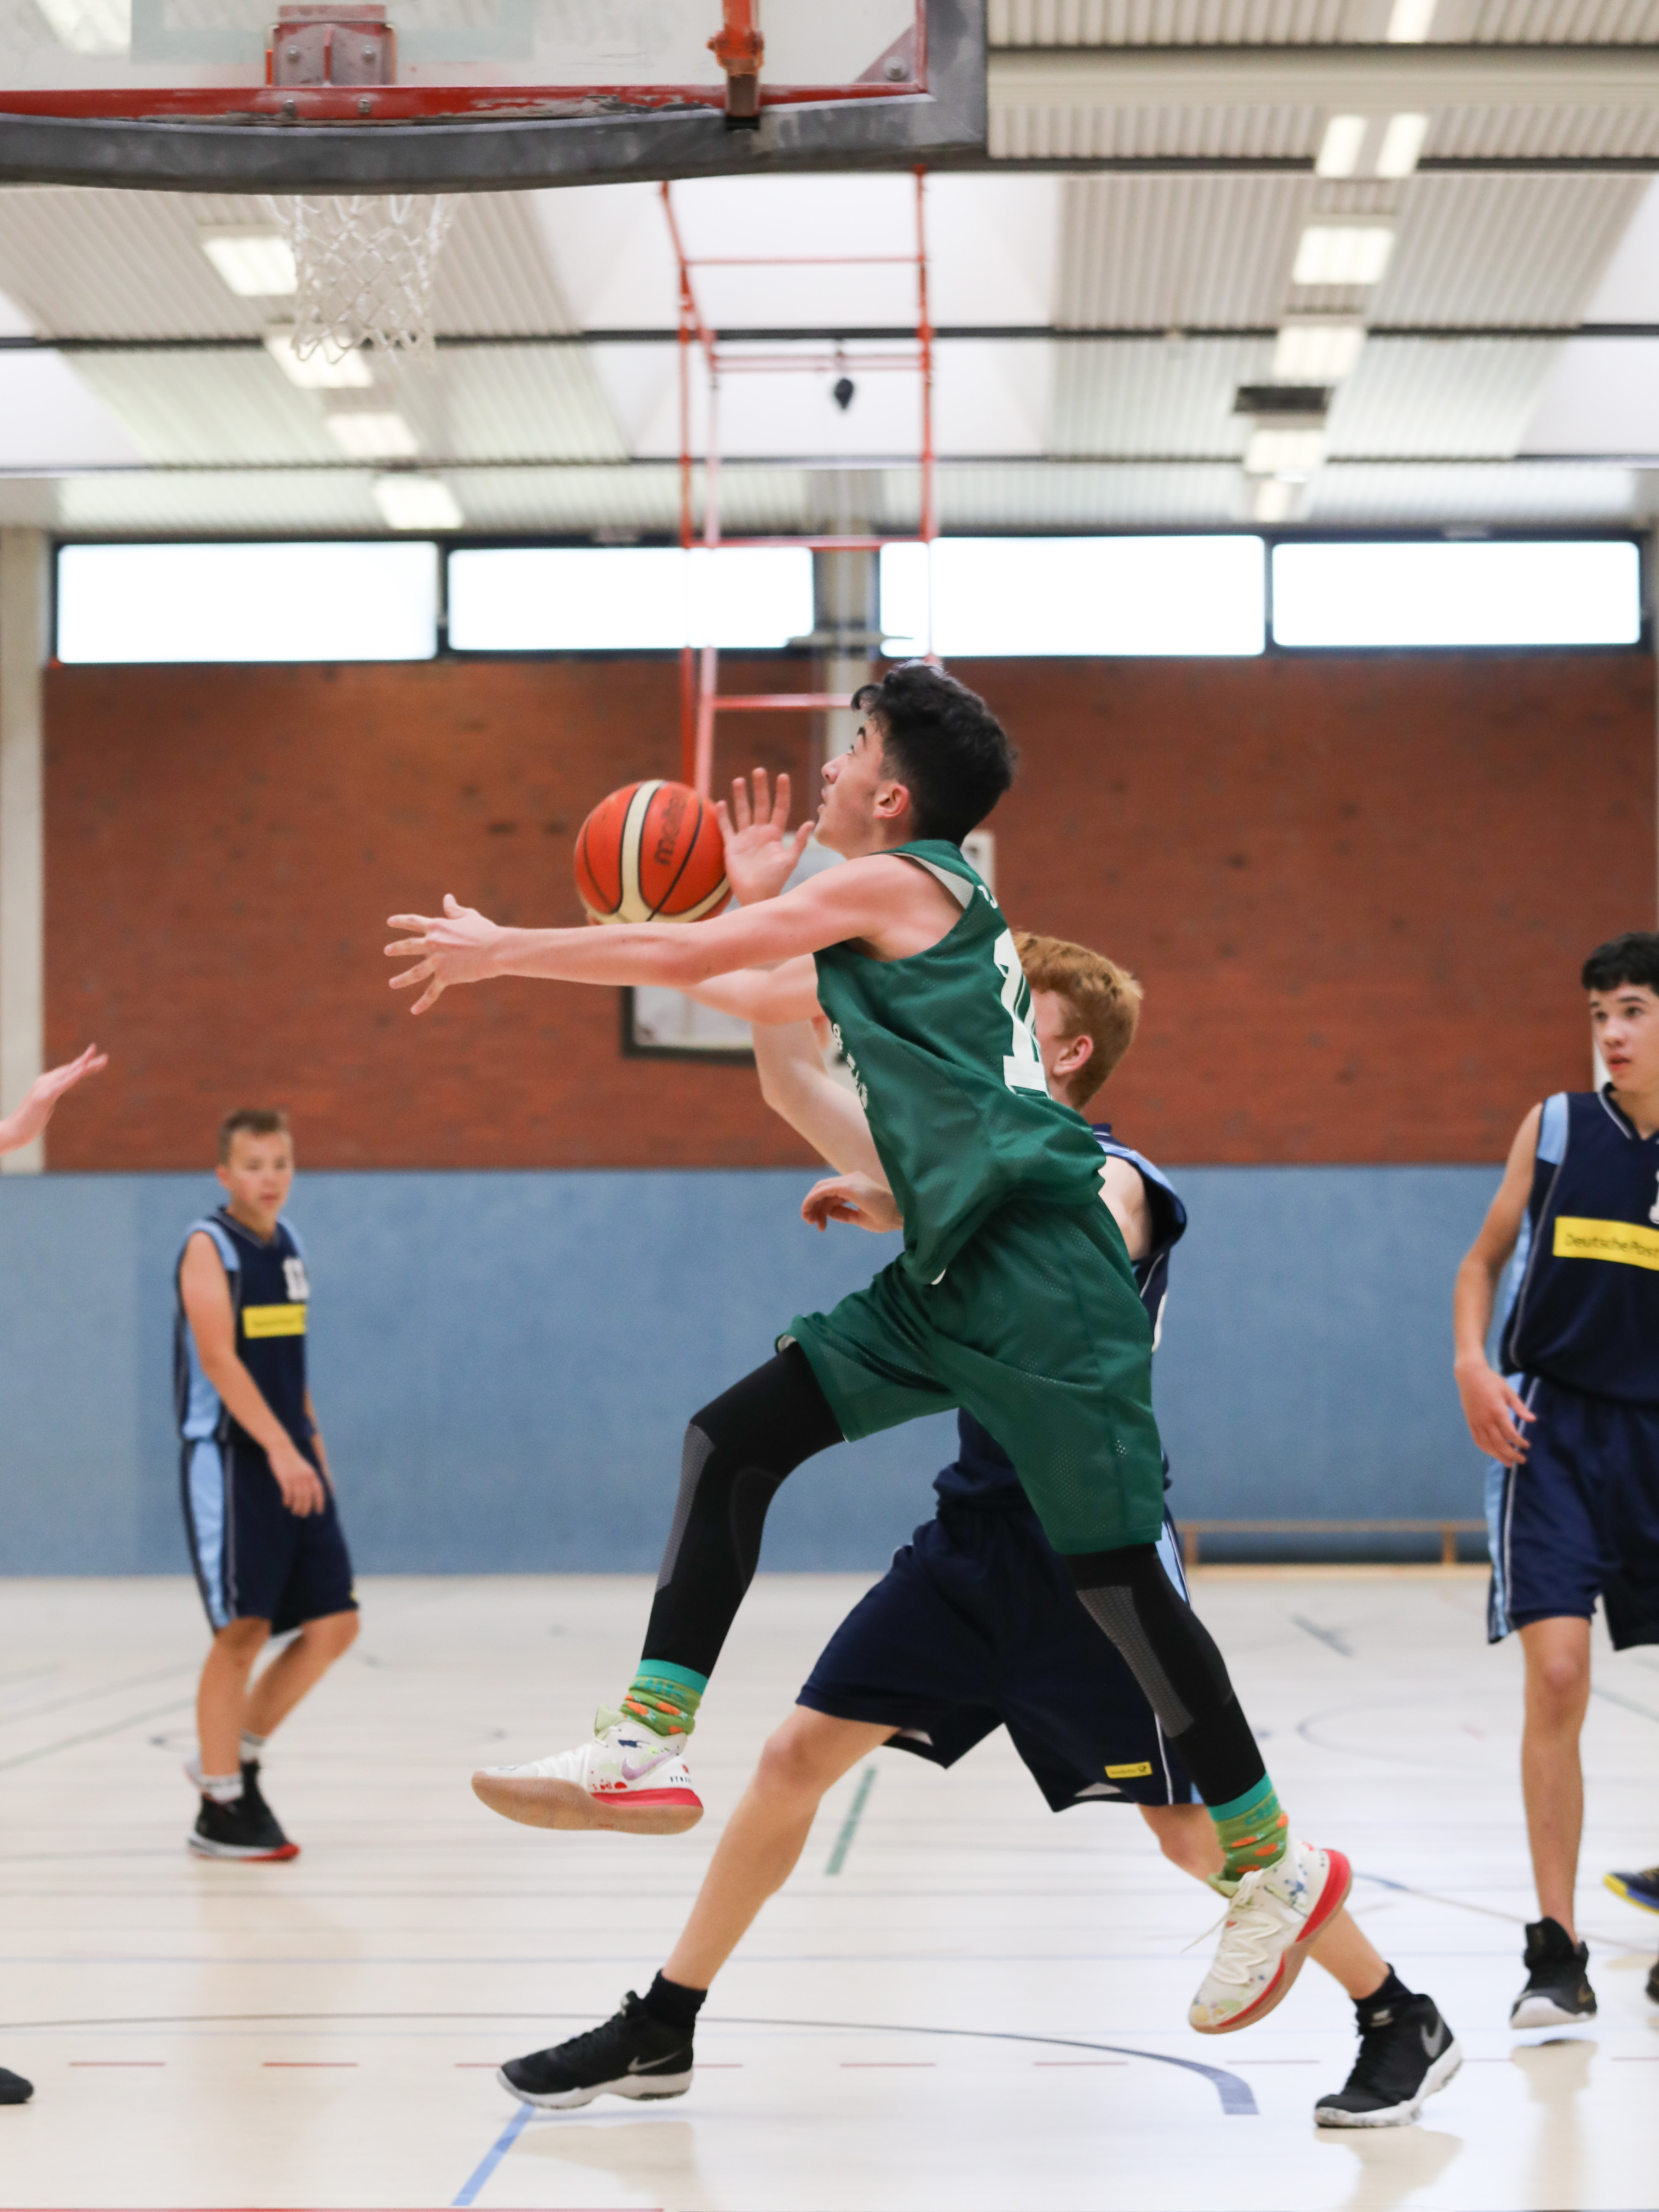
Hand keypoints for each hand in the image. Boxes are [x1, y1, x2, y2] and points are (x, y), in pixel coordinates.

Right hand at [0, 1044, 107, 1153]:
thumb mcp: (45, 1106)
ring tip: (100, 1062)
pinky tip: (81, 1072)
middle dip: (89, 1063)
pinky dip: (72, 1077)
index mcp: (47, 1083)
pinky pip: (61, 1086)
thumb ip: (51, 1096)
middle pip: (71, 1069)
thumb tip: (56, 1092)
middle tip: (106, 1058)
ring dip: (85, 1067)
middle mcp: (45, 1081)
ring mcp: (43, 1088)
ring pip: (68, 1074)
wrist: (14, 1131)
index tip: (100, 1059)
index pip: (69, 1071)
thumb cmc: (29, 1121)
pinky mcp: (43, 1098)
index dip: (84, 1064)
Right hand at [270, 1437, 326, 1516]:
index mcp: (312, 1473)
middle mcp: (305, 1476)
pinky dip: (288, 1501)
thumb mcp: (304, 1466)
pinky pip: (288, 1494)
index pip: (319, 1491)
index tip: (319, 1512)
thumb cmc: (292, 1458)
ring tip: (294, 1512)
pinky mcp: (285, 1478)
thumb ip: (309, 1477)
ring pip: (298, 1497)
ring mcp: (295, 1477)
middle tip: (303, 1515)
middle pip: (308, 1497)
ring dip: (297, 1507)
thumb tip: (311, 1489)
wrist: (281, 1447)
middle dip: (306, 1508)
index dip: (320, 1502)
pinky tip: (286, 1504)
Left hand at [385, 895, 503, 1014]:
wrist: (496, 949)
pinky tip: (414, 1011)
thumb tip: (446, 898)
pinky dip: (423, 1002)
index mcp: (438, 927)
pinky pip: (431, 992)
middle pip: (409, 946)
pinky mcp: (445, 976)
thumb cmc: (486, 932)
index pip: (414, 922)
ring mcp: (437, 961)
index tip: (390, 922)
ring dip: (402, 979)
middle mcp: (433, 943)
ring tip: (392, 984)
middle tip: (387, 951)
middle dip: (397, 948)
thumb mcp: (469, 916)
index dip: (401, 921)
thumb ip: (455, 909)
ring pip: (415, 972)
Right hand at [715, 769, 813, 906]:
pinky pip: (726, 828)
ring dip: (740, 797)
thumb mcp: (789, 861)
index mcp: (775, 834)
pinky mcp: (731, 846)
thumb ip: (799, 842)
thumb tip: (810, 822)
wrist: (757, 896)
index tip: (782, 776)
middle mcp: (760, 833)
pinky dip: (723, 816)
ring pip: (742, 812)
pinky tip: (720, 803)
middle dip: (759, 788)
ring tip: (739, 780)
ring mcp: (745, 838)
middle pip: (760, 805)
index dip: (781, 793)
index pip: (780, 808)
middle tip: (758, 770)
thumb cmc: (775, 881)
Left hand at [801, 1171, 901, 1234]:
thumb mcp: (860, 1217)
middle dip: (813, 1206)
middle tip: (810, 1222)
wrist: (901, 1216)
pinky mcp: (848, 1186)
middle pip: (823, 1189)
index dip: (821, 1208)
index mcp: (856, 1185)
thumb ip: (844, 1213)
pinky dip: (812, 1200)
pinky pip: (823, 1190)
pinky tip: (808, 1212)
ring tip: (811, 1223)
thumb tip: (828, 1213)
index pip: (831, 1192)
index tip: (819, 1225)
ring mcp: (850, 1180)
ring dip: (811, 1206)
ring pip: (820, 1189)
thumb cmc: (886, 1218)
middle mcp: (851, 1179)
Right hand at [1455, 1358, 1533, 1463]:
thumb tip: (1532, 1420)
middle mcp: (1486, 1420)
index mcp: (1498, 1411)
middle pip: (1499, 1443)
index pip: (1510, 1434)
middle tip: (1521, 1460)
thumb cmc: (1492, 1381)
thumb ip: (1520, 1407)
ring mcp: (1476, 1422)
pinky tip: (1492, 1453)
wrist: (1470, 1375)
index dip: (1519, 1442)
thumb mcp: (1509, 1392)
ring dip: (1498, 1455)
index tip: (1527, 1446)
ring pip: (1487, 1445)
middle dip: (1511, 1454)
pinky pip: (1477, 1440)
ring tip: (1508, 1462)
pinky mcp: (1470, 1422)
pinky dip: (1485, 1449)